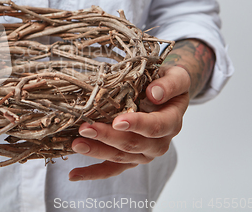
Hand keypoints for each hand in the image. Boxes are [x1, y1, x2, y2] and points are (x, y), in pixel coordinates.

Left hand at [69, 66, 189, 180]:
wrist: (166, 94)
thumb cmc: (167, 83)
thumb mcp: (176, 77)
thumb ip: (170, 84)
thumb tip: (154, 94)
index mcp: (171, 121)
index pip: (156, 127)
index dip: (137, 125)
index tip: (117, 122)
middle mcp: (159, 142)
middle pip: (133, 144)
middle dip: (108, 137)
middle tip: (86, 128)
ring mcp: (144, 153)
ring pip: (120, 157)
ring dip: (97, 151)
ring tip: (76, 144)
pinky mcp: (131, 158)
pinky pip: (112, 169)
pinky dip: (94, 172)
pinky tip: (75, 174)